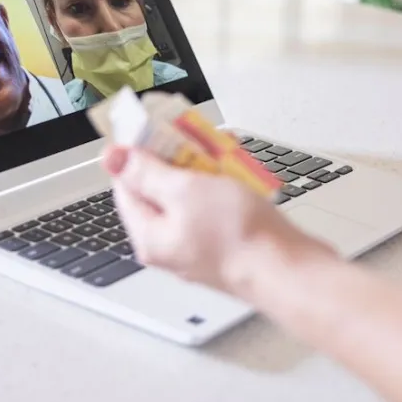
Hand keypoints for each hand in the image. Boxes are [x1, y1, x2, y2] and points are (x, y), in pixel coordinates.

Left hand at [102, 147, 335, 293]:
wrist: (289, 272)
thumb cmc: (239, 236)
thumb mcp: (184, 190)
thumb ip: (146, 173)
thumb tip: (112, 159)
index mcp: (149, 236)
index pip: (126, 186)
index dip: (137, 154)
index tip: (155, 129)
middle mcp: (169, 246)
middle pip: (159, 191)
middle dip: (176, 159)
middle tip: (194, 138)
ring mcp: (198, 248)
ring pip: (190, 198)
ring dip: (203, 171)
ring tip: (223, 153)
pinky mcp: (224, 247)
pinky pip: (213, 210)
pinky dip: (222, 188)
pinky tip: (239, 175)